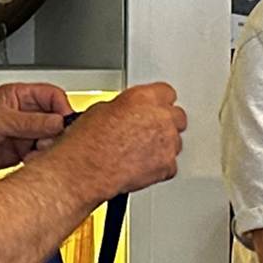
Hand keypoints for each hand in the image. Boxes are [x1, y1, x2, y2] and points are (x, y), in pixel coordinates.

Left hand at [0, 82, 74, 183]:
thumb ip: (28, 122)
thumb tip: (56, 122)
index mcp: (18, 96)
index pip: (51, 95)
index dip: (61, 107)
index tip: (64, 122)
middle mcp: (23, 114)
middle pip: (55, 119)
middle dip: (56, 131)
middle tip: (50, 141)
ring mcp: (23, 134)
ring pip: (50, 139)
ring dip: (48, 147)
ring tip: (37, 152)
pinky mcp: (20, 153)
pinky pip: (40, 155)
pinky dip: (40, 160)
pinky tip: (30, 161)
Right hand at [55, 82, 186, 197]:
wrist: (85, 169)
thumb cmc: (88, 142)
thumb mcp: (102, 109)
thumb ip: (126, 107)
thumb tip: (128, 112)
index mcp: (144, 97)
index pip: (166, 93)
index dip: (158, 103)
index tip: (152, 109)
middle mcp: (161, 117)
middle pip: (176, 116)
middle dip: (164, 124)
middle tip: (147, 131)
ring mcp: (167, 142)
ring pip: (175, 141)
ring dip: (162, 145)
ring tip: (140, 152)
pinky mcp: (167, 166)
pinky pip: (170, 165)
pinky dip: (159, 167)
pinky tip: (141, 166)